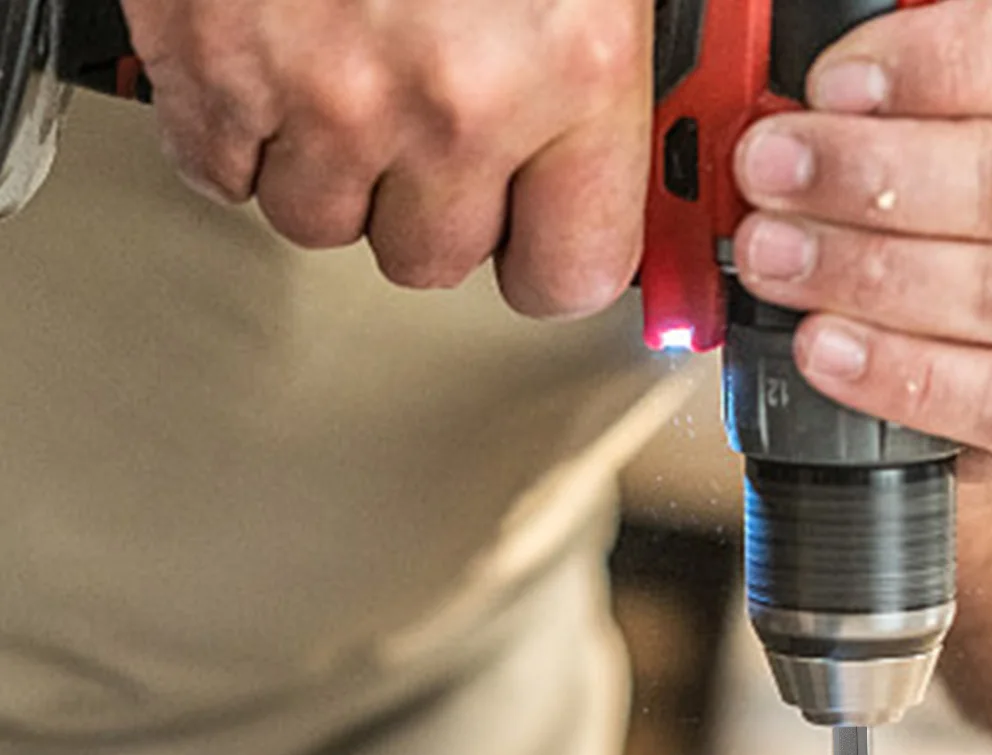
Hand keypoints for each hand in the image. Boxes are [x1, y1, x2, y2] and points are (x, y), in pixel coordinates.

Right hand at [123, 0, 651, 314]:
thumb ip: (591, 75)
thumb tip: (601, 174)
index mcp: (571, 67)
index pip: (573, 275)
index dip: (548, 256)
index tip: (536, 235)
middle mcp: (452, 98)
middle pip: (433, 260)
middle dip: (427, 203)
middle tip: (422, 115)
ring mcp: (323, 88)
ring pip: (322, 225)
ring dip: (331, 169)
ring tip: (341, 67)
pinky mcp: (209, 62)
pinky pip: (219, 171)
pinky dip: (238, 130)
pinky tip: (270, 60)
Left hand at [731, 0, 991, 480]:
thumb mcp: (969, 111)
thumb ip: (906, 88)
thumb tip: (796, 89)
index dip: (930, 65)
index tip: (829, 85)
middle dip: (871, 176)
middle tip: (769, 173)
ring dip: (868, 274)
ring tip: (774, 259)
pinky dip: (903, 377)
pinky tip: (827, 352)